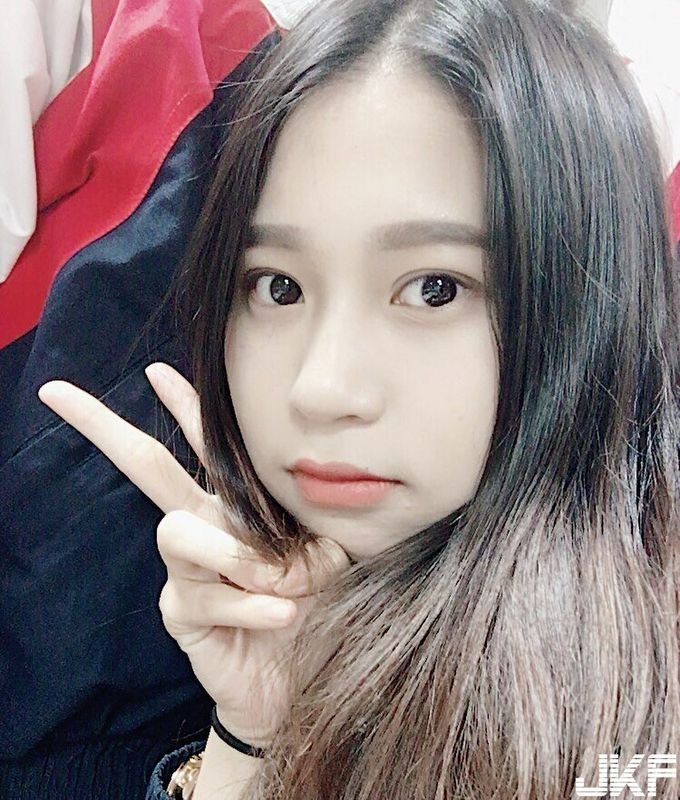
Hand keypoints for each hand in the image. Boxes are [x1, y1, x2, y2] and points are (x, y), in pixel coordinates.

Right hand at [38, 363, 350, 743]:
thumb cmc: (320, 608)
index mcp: (237, 507)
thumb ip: (317, 530)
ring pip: (176, 532)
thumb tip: (294, 523)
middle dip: (104, 428)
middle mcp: (203, 530)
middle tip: (58, 392)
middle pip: (146, 467)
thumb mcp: (331, 556)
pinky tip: (286, 614)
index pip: (208, 446)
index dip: (185, 407)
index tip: (158, 370)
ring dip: (239, 554)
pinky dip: (254, 604)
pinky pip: (207, 595)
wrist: (305, 679)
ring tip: (288, 581)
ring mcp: (186, 572)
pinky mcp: (183, 615)